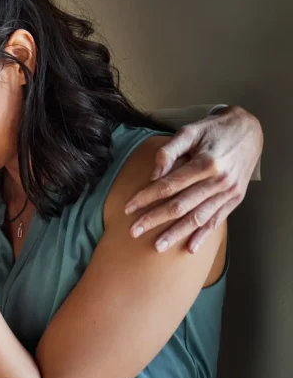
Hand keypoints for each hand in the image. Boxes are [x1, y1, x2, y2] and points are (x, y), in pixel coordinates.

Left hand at [125, 106, 262, 252]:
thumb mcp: (189, 131)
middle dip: (155, 220)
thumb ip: (168, 151)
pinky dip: (203, 235)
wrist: (249, 129)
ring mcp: (229, 192)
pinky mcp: (236, 199)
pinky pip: (217, 220)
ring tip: (158, 246)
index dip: (146, 197)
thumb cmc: (213, 130)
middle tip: (134, 231)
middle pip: (181, 205)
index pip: (169, 186)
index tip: (128, 208)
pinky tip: (190, 248)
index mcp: (206, 163)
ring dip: (176, 233)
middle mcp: (219, 181)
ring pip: (198, 218)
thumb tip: (153, 176)